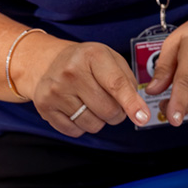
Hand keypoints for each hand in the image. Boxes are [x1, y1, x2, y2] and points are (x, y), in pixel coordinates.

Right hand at [17, 37, 150, 136]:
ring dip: (99, 120)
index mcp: (92, 55)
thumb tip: (139, 110)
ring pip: (93, 124)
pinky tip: (76, 108)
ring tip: (90, 103)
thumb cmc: (85, 62)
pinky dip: (81, 126)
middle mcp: (71, 72)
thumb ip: (127, 81)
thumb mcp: (110, 58)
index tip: (142, 116)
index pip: (116, 84)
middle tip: (110, 102)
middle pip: (107, 110)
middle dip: (116, 113)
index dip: (131, 103)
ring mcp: (56, 90)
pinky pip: (75, 131)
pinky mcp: (45, 107)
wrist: (49, 62)